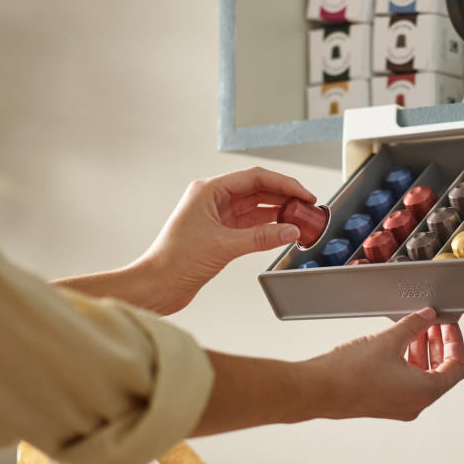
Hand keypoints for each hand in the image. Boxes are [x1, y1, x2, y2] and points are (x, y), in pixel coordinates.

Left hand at [134, 168, 315, 313]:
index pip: (254, 178)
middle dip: (284, 196)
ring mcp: (217, 216)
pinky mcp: (221, 234)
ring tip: (299, 218)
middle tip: (306, 205)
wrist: (157, 286)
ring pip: (256, 207)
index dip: (283, 183)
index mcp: (208, 191)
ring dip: (278, 211)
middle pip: (257, 189)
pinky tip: (283, 231)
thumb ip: (261, 238)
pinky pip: (251, 224)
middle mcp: (213, 199)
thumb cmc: (173, 261)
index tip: (303, 193)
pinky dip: (269, 227)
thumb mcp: (223, 246)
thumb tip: (290, 231)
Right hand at [307, 308, 463, 420]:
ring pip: (422, 376)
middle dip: (439, 344)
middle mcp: (415, 404)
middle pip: (441, 372)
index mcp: (424, 392)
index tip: (449, 325)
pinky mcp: (383, 403)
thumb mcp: (389, 340)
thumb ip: (414, 325)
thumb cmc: (349, 373)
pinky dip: (408, 361)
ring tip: (416, 327)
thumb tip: (428, 317)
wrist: (316, 390)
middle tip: (435, 323)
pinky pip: (405, 381)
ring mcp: (398, 406)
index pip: (456, 367)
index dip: (456, 342)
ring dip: (422, 351)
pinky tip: (398, 342)